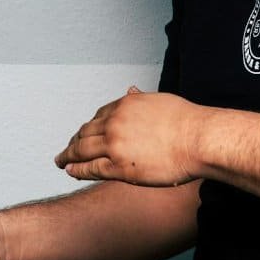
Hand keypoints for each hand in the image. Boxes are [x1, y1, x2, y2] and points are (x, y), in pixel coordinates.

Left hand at [55, 87, 206, 186]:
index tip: (84, 132)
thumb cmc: (187, 121)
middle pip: (86, 132)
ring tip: (61, 160)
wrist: (198, 140)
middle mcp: (115, 122)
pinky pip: (91, 168)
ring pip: (82, 150)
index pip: (99, 116)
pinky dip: (77, 169)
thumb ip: (140, 98)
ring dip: (68, 155)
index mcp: (125, 104)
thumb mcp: (159, 100)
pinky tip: (70, 170)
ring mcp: (114, 145)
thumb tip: (130, 89)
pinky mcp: (119, 167)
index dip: (89, 127)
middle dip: (74, 140)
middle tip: (67, 148)